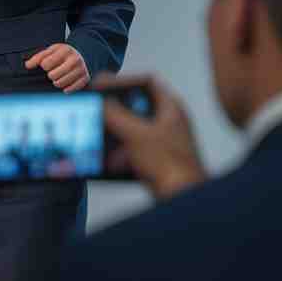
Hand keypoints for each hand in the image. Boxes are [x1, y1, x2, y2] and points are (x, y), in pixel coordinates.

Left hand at [25, 43, 89, 91]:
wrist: (82, 55)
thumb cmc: (63, 54)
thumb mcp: (50, 51)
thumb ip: (37, 57)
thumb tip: (27, 65)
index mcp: (65, 50)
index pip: (46, 64)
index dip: (44, 66)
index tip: (47, 65)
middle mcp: (75, 59)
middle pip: (53, 75)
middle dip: (50, 75)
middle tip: (53, 72)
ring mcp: (81, 70)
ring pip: (60, 83)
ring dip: (56, 82)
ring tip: (58, 77)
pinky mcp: (85, 79)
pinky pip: (71, 89)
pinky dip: (66, 88)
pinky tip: (65, 83)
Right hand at [95, 73, 205, 199]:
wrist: (183, 199)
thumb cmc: (172, 166)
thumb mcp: (135, 133)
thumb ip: (114, 113)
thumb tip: (99, 100)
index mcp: (171, 109)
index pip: (147, 82)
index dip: (125, 81)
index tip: (105, 85)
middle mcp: (169, 122)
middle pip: (136, 106)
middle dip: (114, 110)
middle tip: (98, 109)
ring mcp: (164, 142)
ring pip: (132, 129)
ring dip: (113, 133)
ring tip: (99, 135)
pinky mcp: (157, 161)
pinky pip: (133, 150)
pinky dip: (119, 152)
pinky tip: (108, 159)